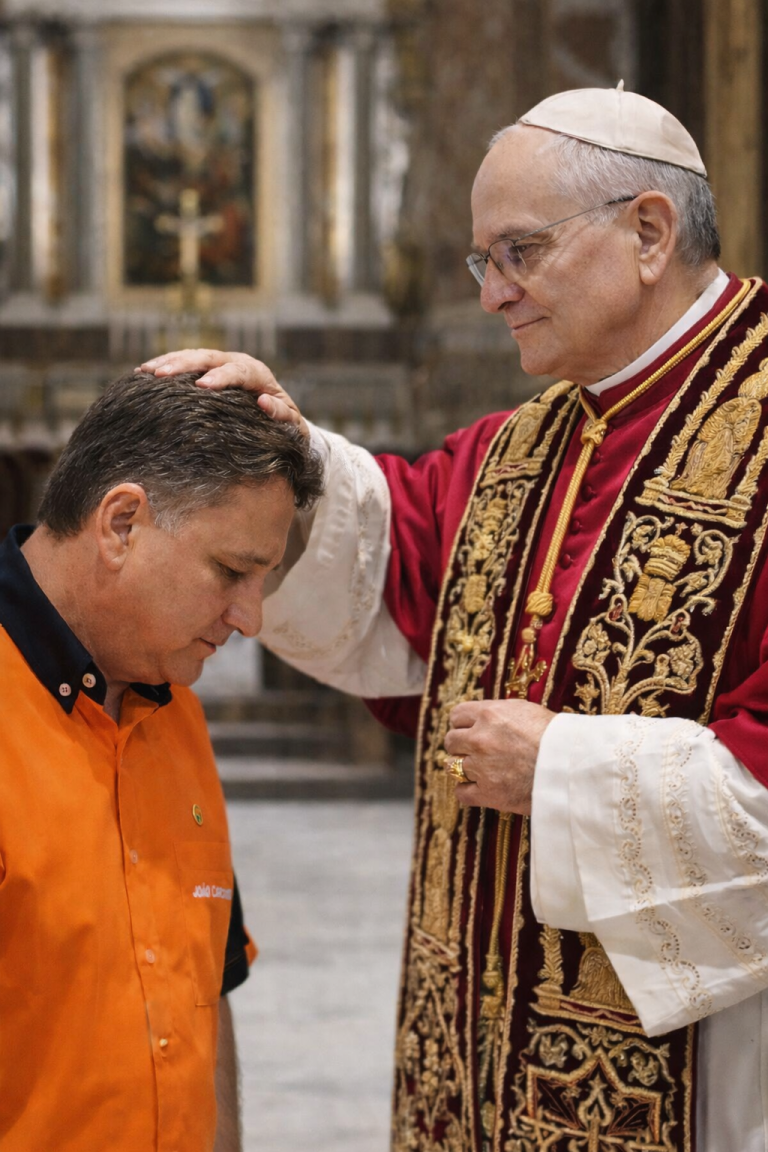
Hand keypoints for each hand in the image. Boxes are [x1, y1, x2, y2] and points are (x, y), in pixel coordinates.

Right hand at [138, 349, 308, 437]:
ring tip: (145, 371)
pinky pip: (184, 362)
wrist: (281, 415)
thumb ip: (281, 413)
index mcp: (258, 374)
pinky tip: (143, 372)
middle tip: (160, 375)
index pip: (239, 370)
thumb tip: (264, 402)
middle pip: (209, 357)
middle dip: (184, 364)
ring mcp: (221, 363)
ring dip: (168, 362)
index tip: (202, 386)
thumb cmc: (286, 424)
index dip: (221, 377)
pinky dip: (165, 364)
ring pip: (193, 355)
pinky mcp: (208, 369)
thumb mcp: (292, 424)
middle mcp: (238, 362)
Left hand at [444, 699, 554, 812]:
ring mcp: (481, 767)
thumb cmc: (555, 736)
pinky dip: (467, 791)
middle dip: (460, 745)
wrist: (571, 766)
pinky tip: (478, 788)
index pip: (456, 715)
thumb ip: (498, 713)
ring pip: (452, 766)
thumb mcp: (525, 710)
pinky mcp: (488, 793)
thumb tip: (481, 716)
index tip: (468, 730)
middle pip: (451, 741)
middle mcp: (480, 739)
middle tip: (474, 751)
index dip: (462, 723)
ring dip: (462, 767)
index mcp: (489, 714)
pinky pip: (461, 793)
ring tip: (478, 769)